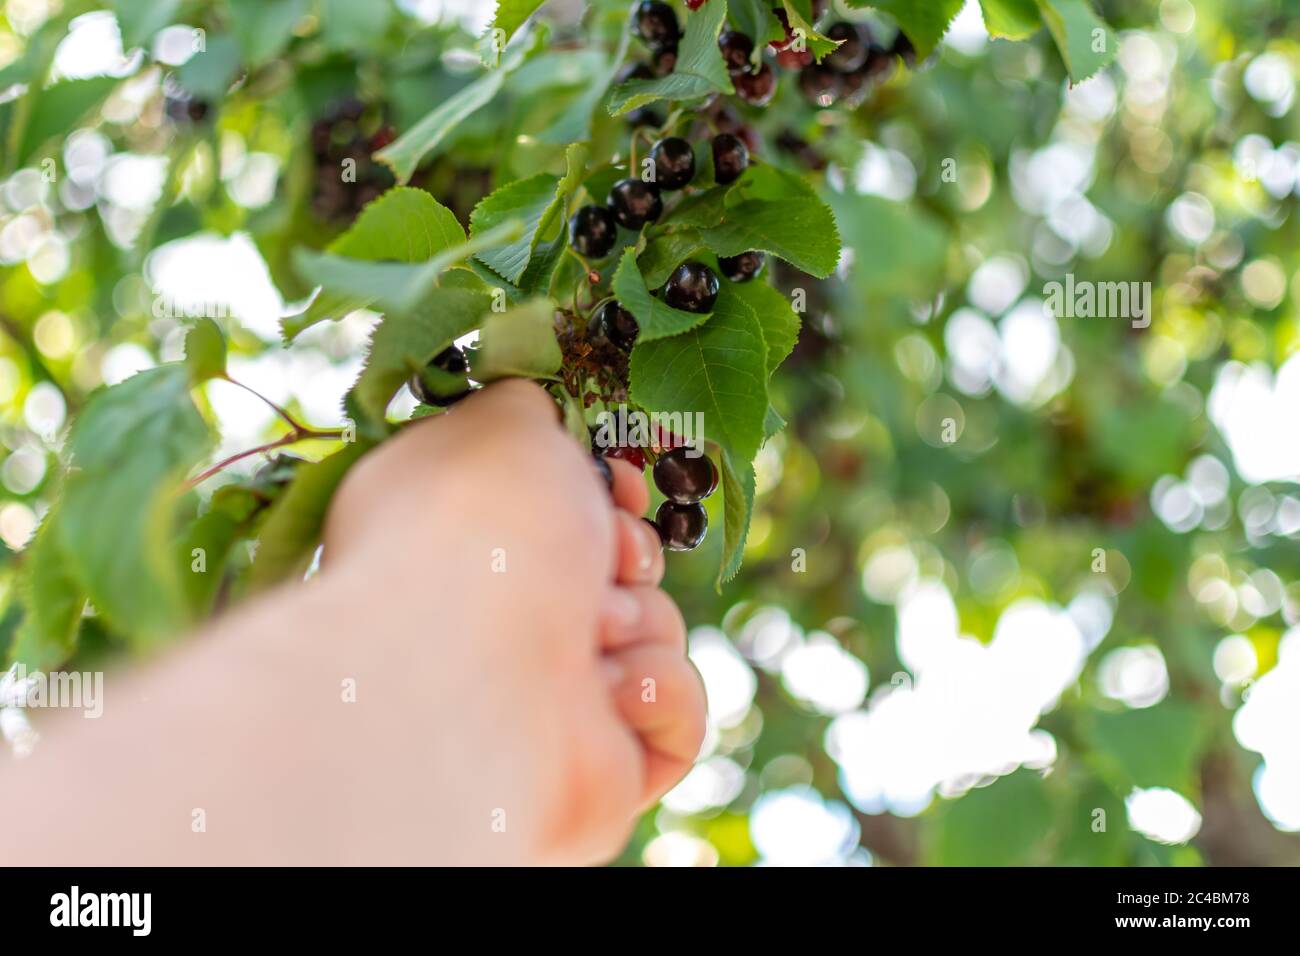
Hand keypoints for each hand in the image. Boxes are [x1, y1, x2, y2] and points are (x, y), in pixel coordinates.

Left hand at [322, 380, 705, 863]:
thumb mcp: (503, 421)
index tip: (616, 483)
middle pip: (621, 568)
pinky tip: (613, 693)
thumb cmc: (479, 533)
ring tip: (588, 635)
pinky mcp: (598, 764)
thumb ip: (527, 406)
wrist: (470, 677)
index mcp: (463, 541)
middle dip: (627, 553)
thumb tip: (540, 410)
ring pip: (655, 634)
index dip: (604, 490)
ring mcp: (545, 695)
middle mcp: (496, 618)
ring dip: (638, 622)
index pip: (563, 510)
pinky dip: (658, 695)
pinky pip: (676, 718)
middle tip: (605, 557)